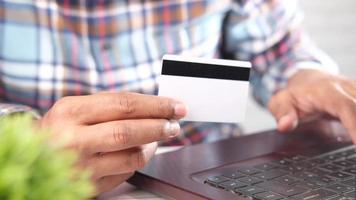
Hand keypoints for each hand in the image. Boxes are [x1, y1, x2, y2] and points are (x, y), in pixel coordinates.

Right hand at [39, 92, 186, 193]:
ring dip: (153, 146)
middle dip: (159, 126)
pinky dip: (138, 162)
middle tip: (175, 124)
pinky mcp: (88, 185)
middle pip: (129, 131)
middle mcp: (72, 139)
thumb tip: (154, 107)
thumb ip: (112, 107)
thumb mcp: (77, 108)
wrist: (33, 156)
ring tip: (159, 138)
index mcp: (71, 111)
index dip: (156, 105)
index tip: (175, 106)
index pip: (124, 104)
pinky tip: (140, 152)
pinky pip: (126, 173)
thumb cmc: (62, 129)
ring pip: (132, 157)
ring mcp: (80, 166)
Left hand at [268, 69, 355, 141]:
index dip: (355, 125)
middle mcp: (348, 89)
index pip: (346, 107)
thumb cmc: (296, 94)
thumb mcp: (280, 101)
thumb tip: (285, 125)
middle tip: (355, 147)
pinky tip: (355, 139)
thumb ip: (282, 113)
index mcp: (327, 91)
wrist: (308, 80)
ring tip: (354, 145)